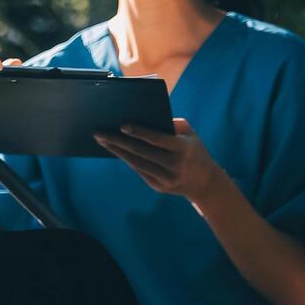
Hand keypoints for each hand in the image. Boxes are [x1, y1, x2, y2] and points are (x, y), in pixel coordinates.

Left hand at [95, 119, 222, 202]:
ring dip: (117, 151)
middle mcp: (174, 165)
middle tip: (100, 133)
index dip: (139, 132)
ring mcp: (165, 179)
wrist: (204, 183)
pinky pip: (139, 170)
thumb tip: (146, 118)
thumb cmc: (194, 151)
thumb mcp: (190, 134)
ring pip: (136, 163)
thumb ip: (172, 124)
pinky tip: (115, 150)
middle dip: (118, 141)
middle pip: (140, 152)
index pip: (157, 139)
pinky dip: (126, 159)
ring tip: (103, 141)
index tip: (122, 125)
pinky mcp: (158, 186)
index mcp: (183, 149)